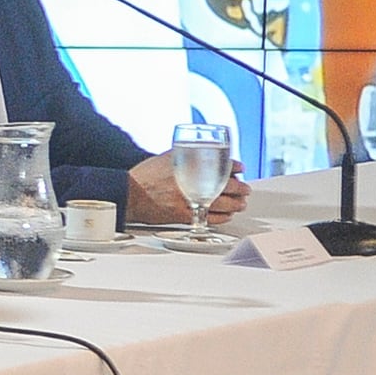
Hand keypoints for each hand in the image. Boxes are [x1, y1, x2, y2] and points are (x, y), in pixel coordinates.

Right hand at [123, 153, 248, 228]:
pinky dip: (222, 218)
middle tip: (245, 189)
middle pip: (228, 186)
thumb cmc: (145, 176)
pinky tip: (226, 216)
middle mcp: (194, 183)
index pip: (223, 165)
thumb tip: (198, 156)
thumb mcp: (166, 158)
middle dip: (241, 188)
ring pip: (224, 204)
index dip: (235, 167)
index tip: (239, 168)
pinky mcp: (187, 215)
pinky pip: (211, 218)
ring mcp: (192, 200)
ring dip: (236, 204)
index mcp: (191, 166)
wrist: (130, 194)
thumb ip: (184, 157)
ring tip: (240, 204)